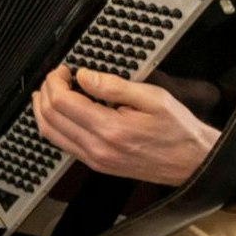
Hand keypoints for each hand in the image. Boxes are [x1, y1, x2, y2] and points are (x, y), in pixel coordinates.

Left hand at [32, 65, 218, 184]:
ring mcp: (95, 160)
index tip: (62, 70)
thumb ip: (114, 86)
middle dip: (45, 92)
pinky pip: (63, 144)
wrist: (193, 163)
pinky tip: (59, 111)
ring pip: (51, 134)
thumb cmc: (177, 130)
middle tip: (55, 77)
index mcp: (110, 130)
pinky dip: (53, 125)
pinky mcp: (97, 165)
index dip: (55, 81)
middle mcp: (98, 149)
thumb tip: (83, 76)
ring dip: (42, 110)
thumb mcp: (153, 97)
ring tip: (49, 91)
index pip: (62, 103)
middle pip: (50, 118)